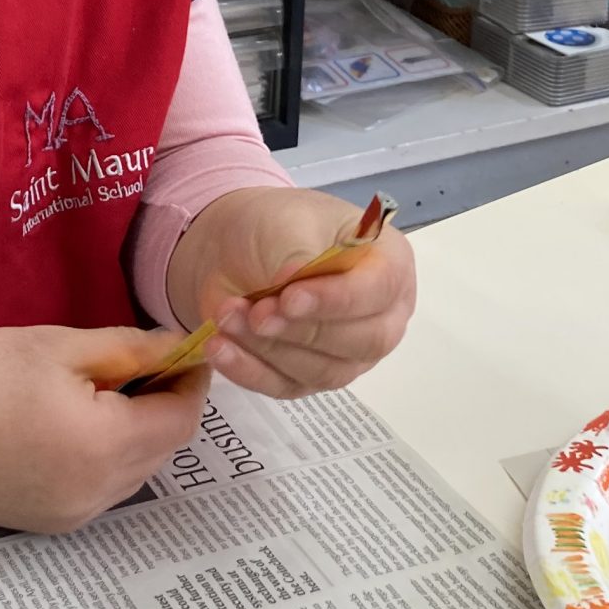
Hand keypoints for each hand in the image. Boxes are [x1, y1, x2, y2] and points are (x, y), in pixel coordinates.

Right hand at [0, 326, 210, 533]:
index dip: (192, 383)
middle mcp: (97, 492)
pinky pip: (105, 490)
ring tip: (110, 392)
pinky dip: (109, 458)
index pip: (181, 420)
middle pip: (165, 449)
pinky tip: (79, 426)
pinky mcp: (51, 524)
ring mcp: (74, 515)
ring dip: (140, 434)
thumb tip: (182, 347)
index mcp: (103, 444)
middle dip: (166, 406)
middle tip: (149, 364)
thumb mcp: (59, 347)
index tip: (187, 352)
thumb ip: (131, 350)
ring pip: (138, 472)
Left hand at [168, 187, 415, 398]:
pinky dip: (249, 370)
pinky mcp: (308, 378)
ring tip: (227, 316)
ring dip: (269, 348)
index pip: (381, 290)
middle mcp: (381, 314)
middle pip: (362, 341)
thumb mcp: (287, 222)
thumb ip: (298, 252)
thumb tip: (294, 279)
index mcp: (389, 263)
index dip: (337, 299)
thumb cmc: (274, 226)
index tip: (289, 297)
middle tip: (257, 312)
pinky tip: (219, 347)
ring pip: (323, 371)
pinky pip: (286, 386)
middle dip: (303, 329)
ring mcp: (348, 353)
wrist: (233, 249)